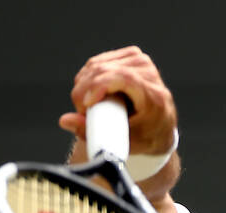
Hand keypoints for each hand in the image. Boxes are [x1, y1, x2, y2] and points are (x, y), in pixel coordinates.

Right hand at [58, 46, 177, 157]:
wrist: (161, 127)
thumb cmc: (145, 137)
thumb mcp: (123, 143)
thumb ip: (92, 134)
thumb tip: (64, 120)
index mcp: (154, 97)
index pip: (124, 78)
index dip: (98, 86)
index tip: (85, 104)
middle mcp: (150, 75)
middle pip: (105, 71)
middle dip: (84, 90)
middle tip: (81, 112)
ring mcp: (142, 62)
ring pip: (98, 65)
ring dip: (84, 84)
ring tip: (88, 105)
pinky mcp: (132, 55)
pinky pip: (99, 61)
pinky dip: (89, 76)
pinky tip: (91, 91)